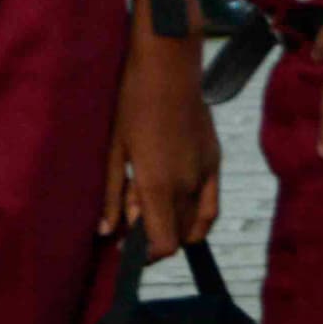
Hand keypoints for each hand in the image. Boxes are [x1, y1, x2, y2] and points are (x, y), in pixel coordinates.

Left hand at [100, 32, 221, 257]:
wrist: (168, 68)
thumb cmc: (133, 104)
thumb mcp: (115, 151)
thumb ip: (113, 196)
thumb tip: (107, 232)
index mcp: (158, 185)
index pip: (163, 245)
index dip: (146, 255)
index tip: (129, 248)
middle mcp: (186, 186)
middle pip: (178, 237)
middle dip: (156, 238)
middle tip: (133, 217)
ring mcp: (205, 173)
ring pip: (197, 223)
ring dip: (176, 227)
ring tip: (153, 205)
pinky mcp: (215, 160)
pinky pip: (212, 203)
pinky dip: (198, 215)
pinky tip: (180, 203)